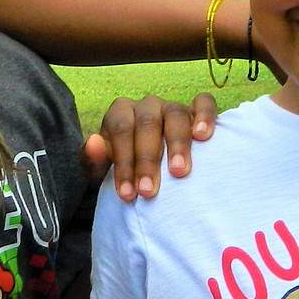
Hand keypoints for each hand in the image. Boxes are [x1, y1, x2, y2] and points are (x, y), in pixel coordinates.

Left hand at [83, 93, 219, 202]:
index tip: (128, 194)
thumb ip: (93, 160)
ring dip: (177, 144)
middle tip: (149, 192)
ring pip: (175, 114)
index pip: (120, 130)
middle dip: (146, 160)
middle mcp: (146, 105)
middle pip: (147, 123)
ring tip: (178, 172)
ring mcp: (172, 106)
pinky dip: (205, 116)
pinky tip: (203, 136)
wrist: (146, 171)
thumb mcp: (102, 173)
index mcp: (120, 113)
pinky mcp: (197, 110)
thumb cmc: (125, 171)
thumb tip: (93, 142)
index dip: (123, 162)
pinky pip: (204, 103)